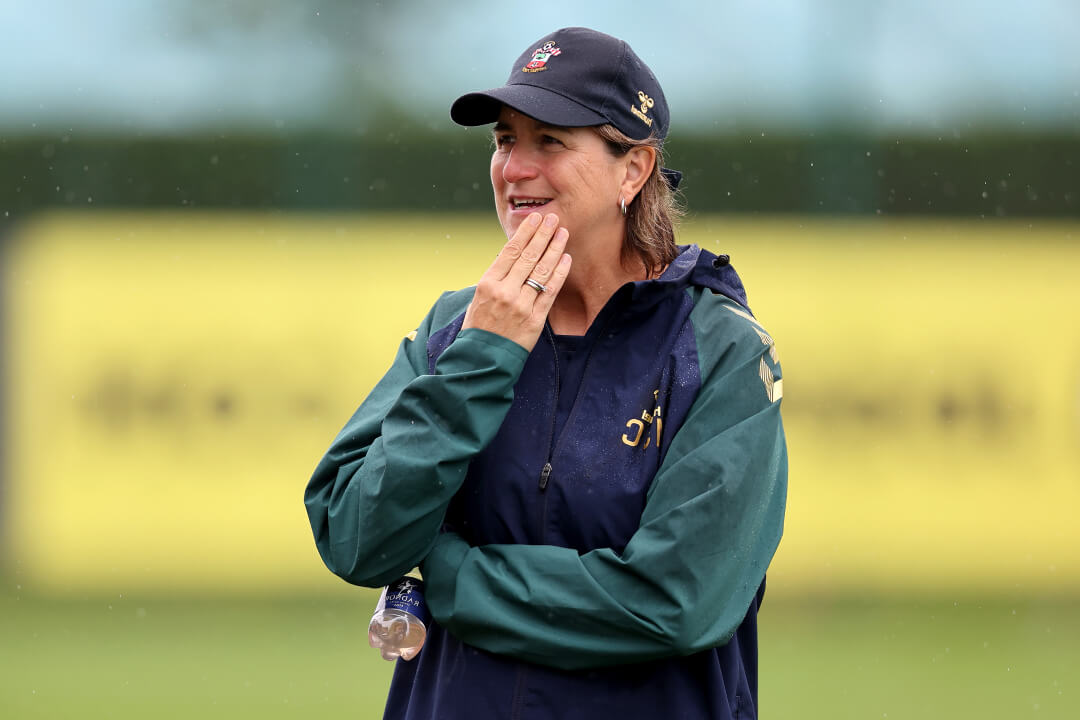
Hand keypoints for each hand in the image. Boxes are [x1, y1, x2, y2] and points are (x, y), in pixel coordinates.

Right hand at [461, 212, 571, 351]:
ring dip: (554, 249)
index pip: (510, 251)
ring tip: (563, 233)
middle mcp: (505, 292)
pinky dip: (559, 274)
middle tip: (554, 218)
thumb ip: (496, 278)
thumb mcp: (479, 298)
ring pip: (541, 271)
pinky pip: (550, 292)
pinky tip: (565, 259)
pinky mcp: (534, 320)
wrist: (481, 360)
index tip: (535, 218)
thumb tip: (514, 256)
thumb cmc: (479, 327)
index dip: (525, 232)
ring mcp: (521, 306)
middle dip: (543, 235)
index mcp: (488, 284)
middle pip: (528, 257)